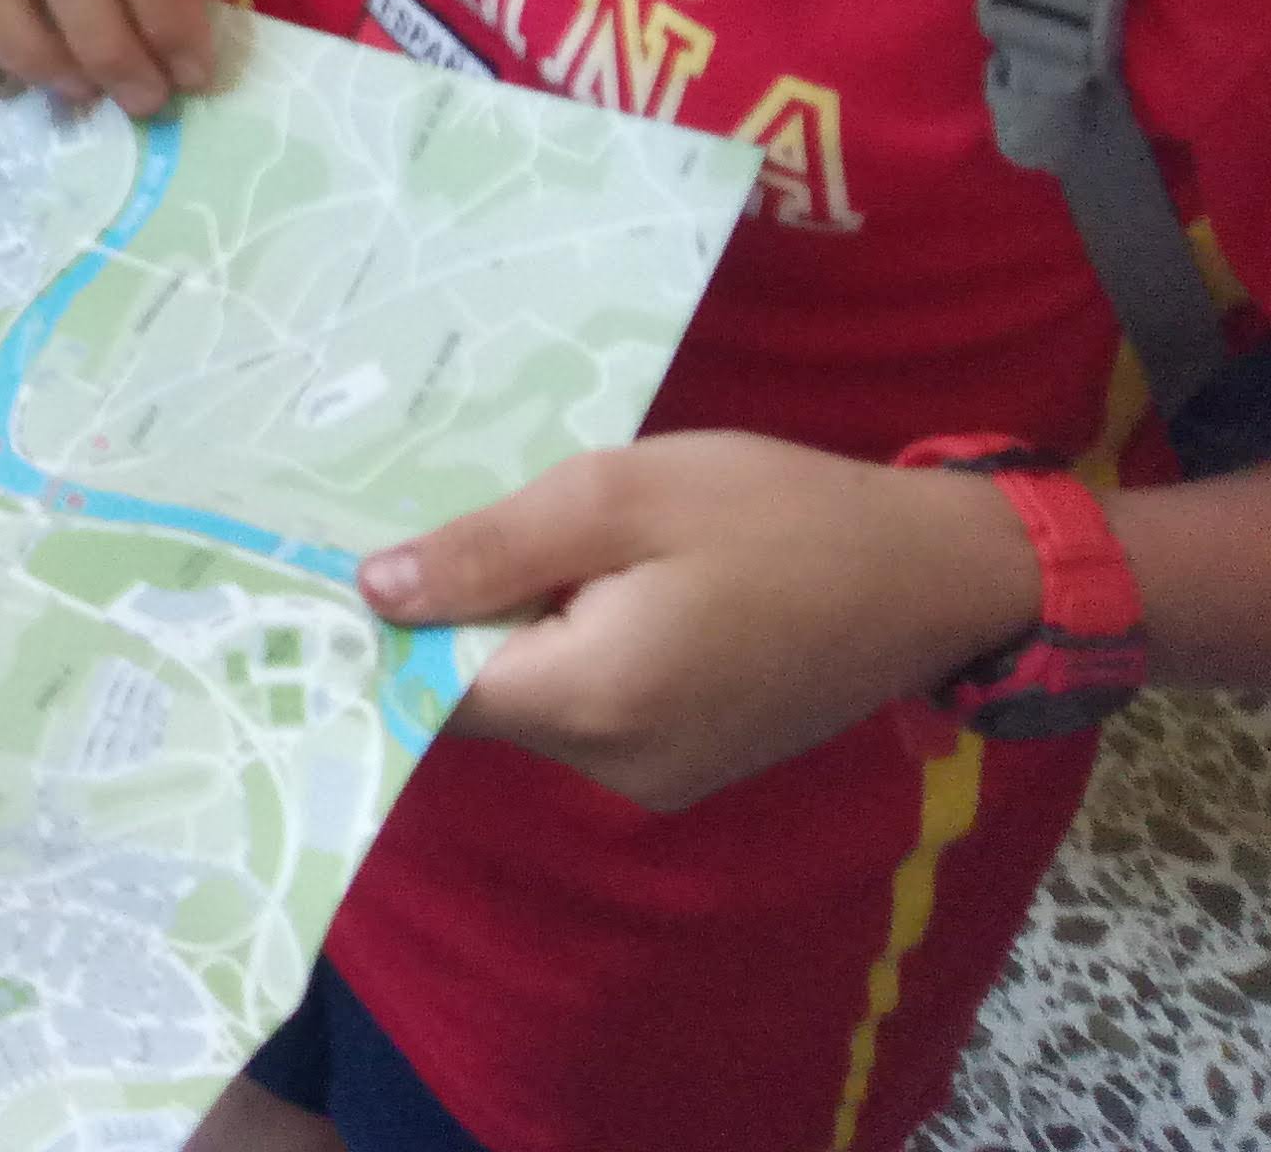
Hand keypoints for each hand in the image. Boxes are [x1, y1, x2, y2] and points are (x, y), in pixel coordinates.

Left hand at [367, 433, 1043, 813]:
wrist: (935, 573)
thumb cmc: (778, 515)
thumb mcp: (619, 496)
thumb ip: (490, 550)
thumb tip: (371, 591)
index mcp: (593, 702)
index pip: (434, 689)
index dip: (382, 629)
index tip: (334, 566)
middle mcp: (616, 765)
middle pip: (481, 694)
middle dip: (458, 615)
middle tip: (452, 518)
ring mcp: (659, 774)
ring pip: (534, 698)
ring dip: (520, 625)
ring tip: (543, 536)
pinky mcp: (691, 760)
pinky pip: (591, 705)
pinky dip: (574, 645)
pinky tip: (599, 576)